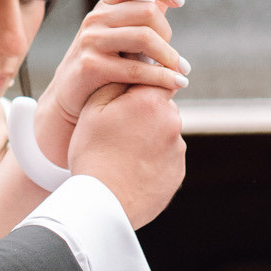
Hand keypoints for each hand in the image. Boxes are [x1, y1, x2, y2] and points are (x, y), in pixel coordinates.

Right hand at [33, 0, 186, 168]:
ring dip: (170, 58)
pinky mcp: (91, 66)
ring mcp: (91, 40)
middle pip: (147, 12)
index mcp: (105, 7)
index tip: (179, 1)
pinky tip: (175, 84)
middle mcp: (96, 19)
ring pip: (145, 38)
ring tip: (182, 72)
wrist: (69, 100)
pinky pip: (136, 69)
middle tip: (175, 58)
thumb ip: (140, 19)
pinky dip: (161, 78)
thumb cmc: (101, 67)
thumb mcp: (118, 38)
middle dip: (168, 35)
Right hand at [66, 79, 184, 228]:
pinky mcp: (178, 173)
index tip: (127, 95)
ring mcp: (178, 150)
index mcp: (151, 101)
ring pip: (163, 134)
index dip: (140, 85)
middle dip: (143, 113)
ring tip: (122, 155)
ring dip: (148, 139)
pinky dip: (152, 161)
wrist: (103, 204)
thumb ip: (117, 82)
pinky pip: (165, 159)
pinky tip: (131, 170)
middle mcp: (172, 122)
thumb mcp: (92, 110)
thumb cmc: (93, 154)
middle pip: (160, 107)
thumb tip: (133, 66)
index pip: (156, 77)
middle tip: (117, 131)